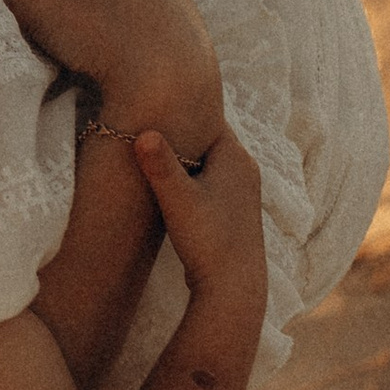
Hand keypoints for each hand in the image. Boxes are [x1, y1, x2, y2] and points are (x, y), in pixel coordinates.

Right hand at [129, 119, 266, 319]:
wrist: (234, 287)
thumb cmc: (208, 241)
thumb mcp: (179, 200)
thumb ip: (161, 166)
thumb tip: (144, 133)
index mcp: (235, 157)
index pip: (207, 118)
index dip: (181, 109)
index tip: (154, 102)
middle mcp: (245, 169)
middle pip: (206, 138)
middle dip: (180, 131)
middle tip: (146, 121)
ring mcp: (242, 190)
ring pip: (207, 160)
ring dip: (184, 157)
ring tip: (152, 151)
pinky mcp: (233, 209)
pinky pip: (209, 179)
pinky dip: (191, 176)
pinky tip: (169, 185)